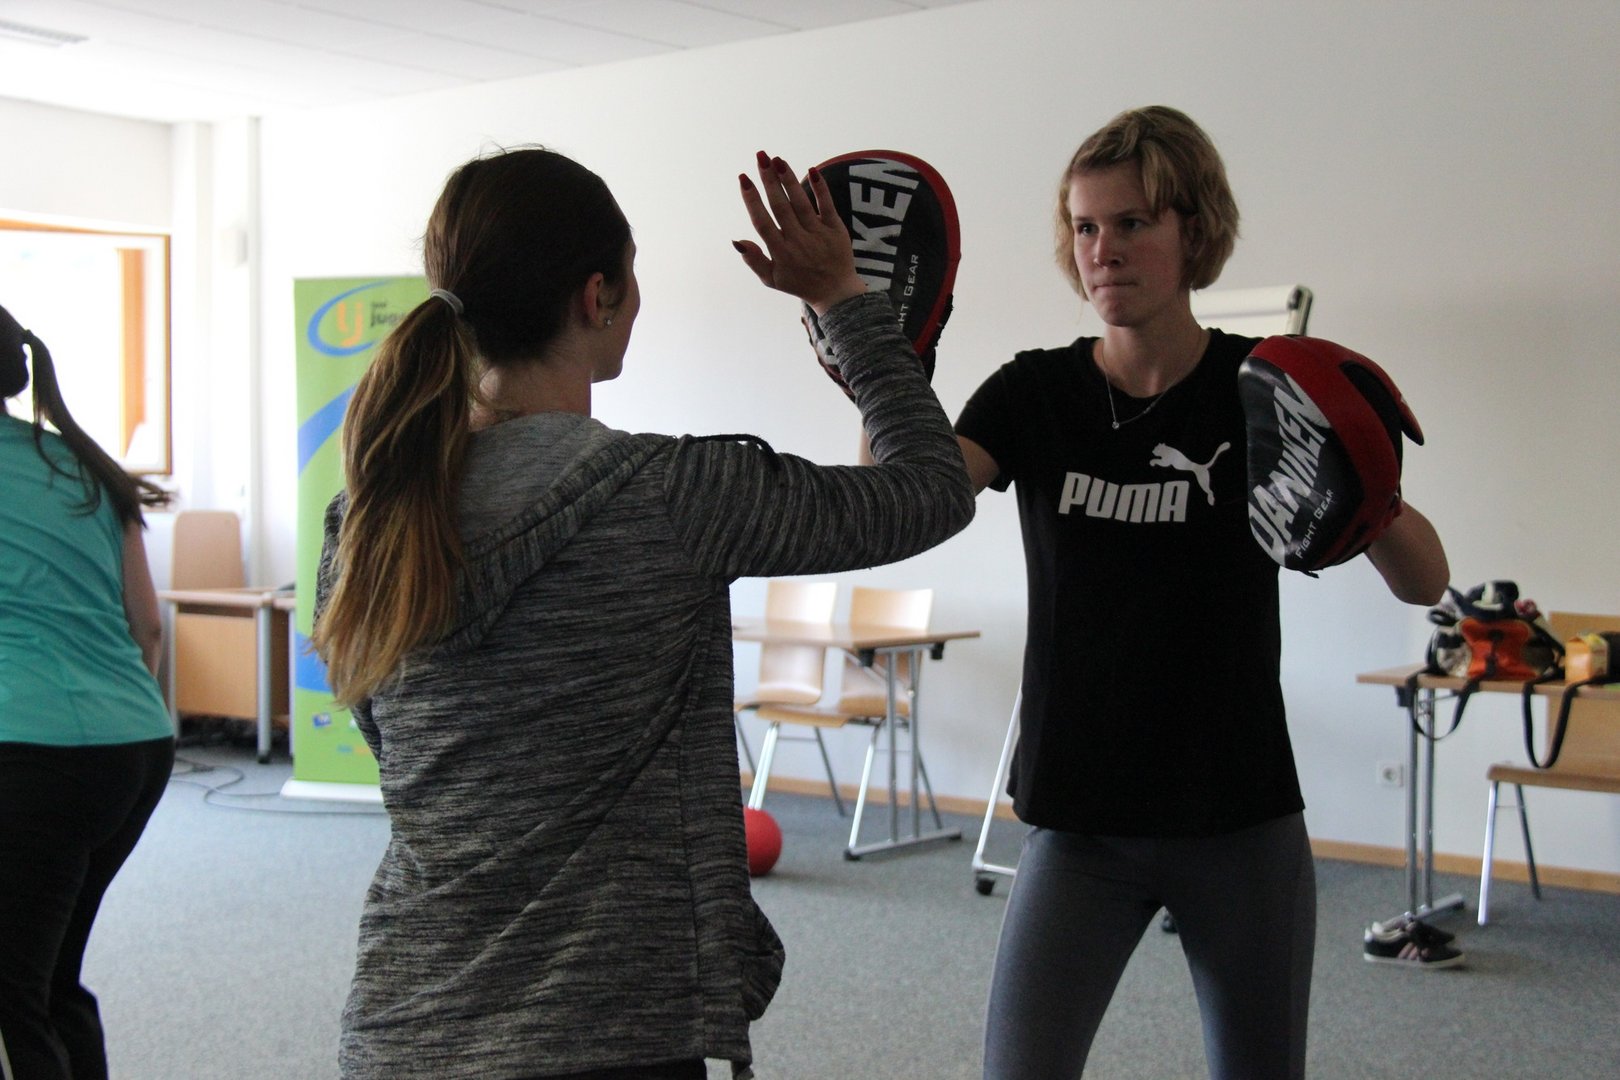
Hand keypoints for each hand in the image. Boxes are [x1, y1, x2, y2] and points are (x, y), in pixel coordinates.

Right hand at [733, 151, 866, 314]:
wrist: (835, 293)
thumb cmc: (799, 283)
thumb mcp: (772, 279)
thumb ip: (754, 260)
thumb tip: (737, 241)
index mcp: (780, 253)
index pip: (763, 222)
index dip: (752, 200)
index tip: (743, 178)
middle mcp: (798, 242)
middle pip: (781, 207)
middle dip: (769, 180)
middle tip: (760, 157)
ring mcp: (818, 235)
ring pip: (801, 203)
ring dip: (789, 180)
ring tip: (777, 160)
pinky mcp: (836, 230)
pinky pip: (827, 206)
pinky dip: (820, 188)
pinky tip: (811, 170)